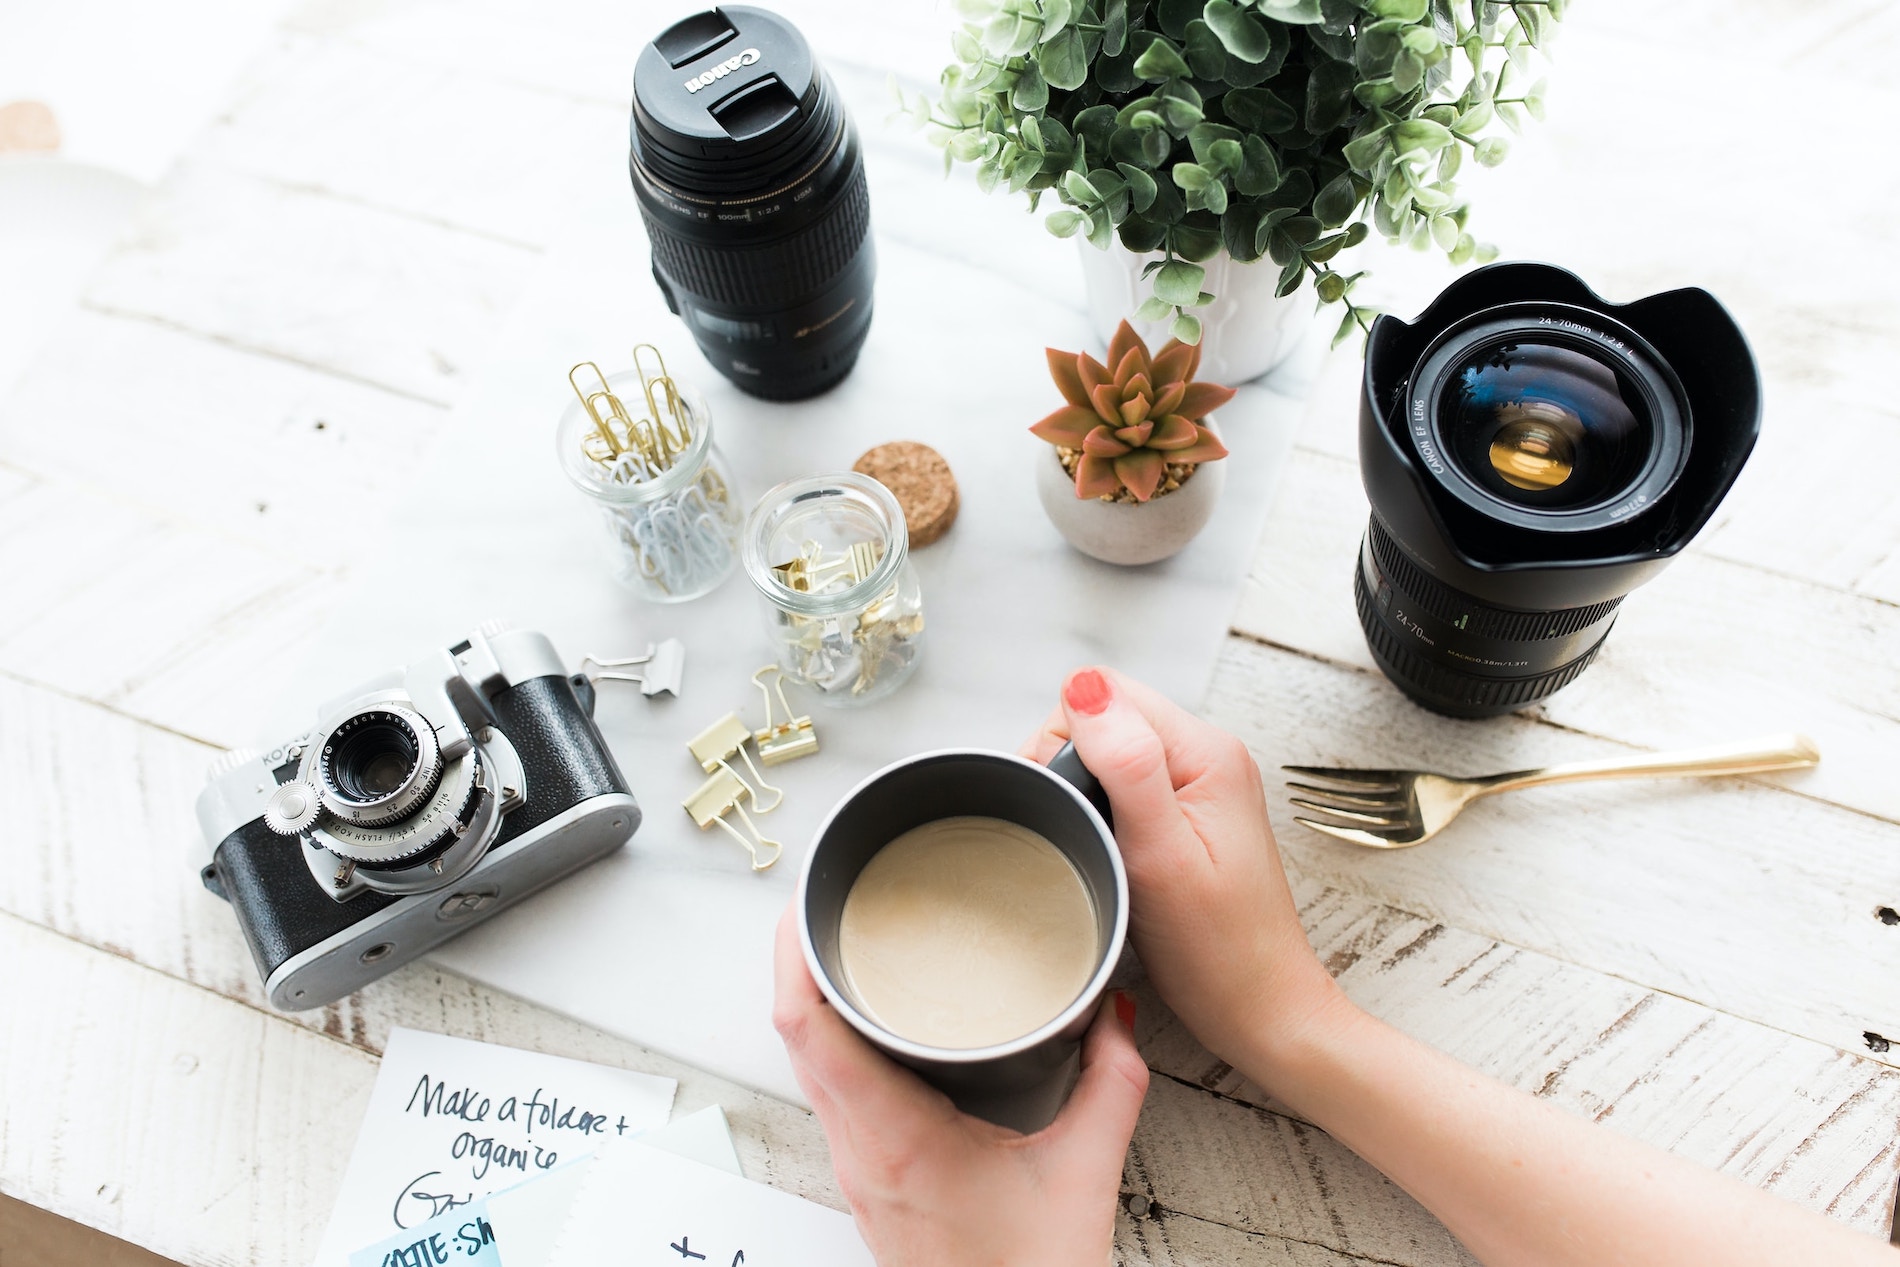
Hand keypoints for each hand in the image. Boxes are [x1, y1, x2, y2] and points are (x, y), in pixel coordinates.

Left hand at [771, 908, 1147, 1265]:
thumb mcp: (1086, 1173)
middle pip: (794, 1034)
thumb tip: (1112, 1015)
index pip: (808, 1028)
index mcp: (894, 1138)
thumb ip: (1112, 1083)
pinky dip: (833, 1039)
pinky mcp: (868, 1180)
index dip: (793, 955)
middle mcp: (860, 1152)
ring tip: (842, 940)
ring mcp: (857, 1169)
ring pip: (806, 1064)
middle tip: (825, 897)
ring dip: (812, 997)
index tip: (805, 902)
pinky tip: (866, 1017)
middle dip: (799, 957)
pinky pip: (829, 1091)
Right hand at [1022, 667, 1350, 1070]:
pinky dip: (1102, 814)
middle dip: (1070, 768)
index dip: (1063, 740)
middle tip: (1080, 835)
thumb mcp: (1161, 855)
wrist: (1260, 1010)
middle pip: (1105, 718)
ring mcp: (1200, 785)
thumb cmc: (1218, 951)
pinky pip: (1124, 785)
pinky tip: (1108, 853)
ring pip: (1108, 752)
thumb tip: (1086, 689)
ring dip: (1084, 793)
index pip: (1104, 692)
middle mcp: (1208, 756)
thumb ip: (1127, 764)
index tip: (1065, 805)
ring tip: (1097, 849)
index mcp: (1206, 752)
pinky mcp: (1189, 815)